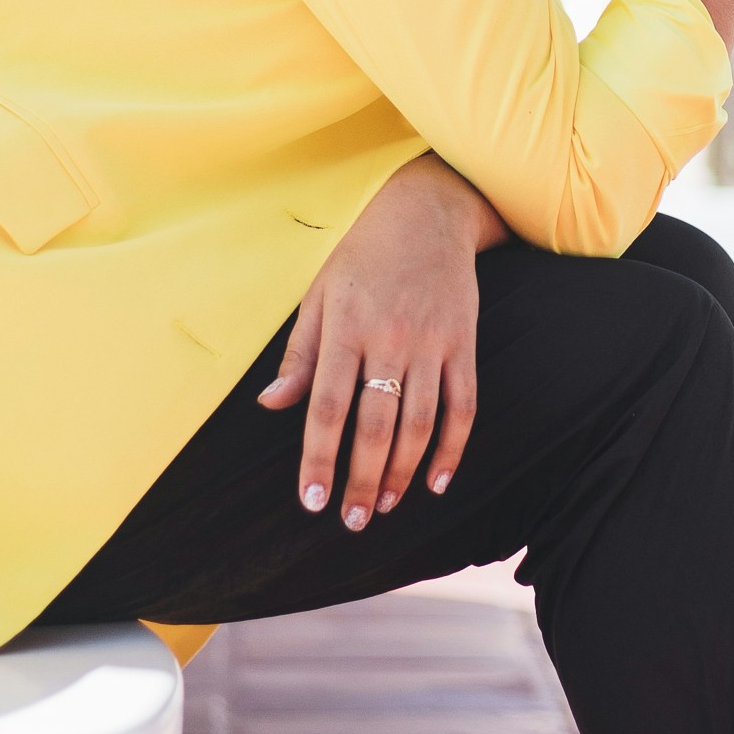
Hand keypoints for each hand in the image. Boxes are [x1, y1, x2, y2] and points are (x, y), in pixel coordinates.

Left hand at [258, 153, 505, 527]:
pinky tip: (437, 481)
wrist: (427, 212)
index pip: (327, 407)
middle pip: (376, 425)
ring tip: (385, 506)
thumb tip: (271, 407)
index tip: (311, 502)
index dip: (319, 459)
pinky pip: (463, 405)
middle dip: (363, 480)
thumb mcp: (318, 296)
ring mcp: (431, 342)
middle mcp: (389, 337)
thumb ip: (299, 356)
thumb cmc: (361, 257)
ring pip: (420, 422)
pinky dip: (452, 448)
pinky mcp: (462, 342)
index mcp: (345, 327)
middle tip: (352, 521)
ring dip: (404, 473)